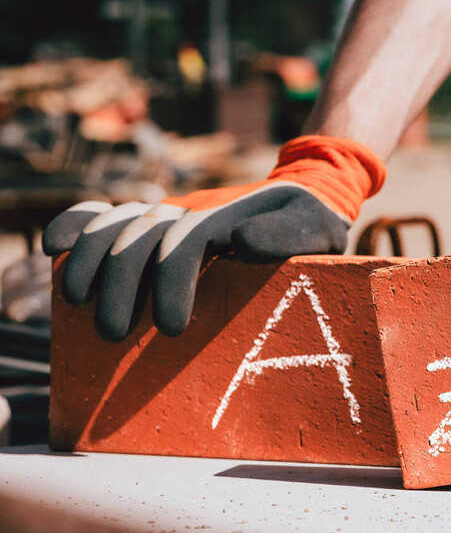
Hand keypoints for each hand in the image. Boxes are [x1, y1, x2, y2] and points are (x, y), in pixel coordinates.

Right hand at [43, 135, 384, 340]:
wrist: (303, 198)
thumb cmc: (312, 224)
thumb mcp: (317, 228)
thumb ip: (287, 234)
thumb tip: (241, 242)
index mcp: (227, 216)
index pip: (186, 242)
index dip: (173, 283)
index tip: (174, 329)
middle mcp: (190, 210)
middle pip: (141, 237)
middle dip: (121, 285)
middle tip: (115, 335)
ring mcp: (169, 214)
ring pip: (116, 226)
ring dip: (89, 260)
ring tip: (74, 302)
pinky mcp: (157, 222)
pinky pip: (109, 215)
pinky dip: (78, 224)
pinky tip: (51, 247)